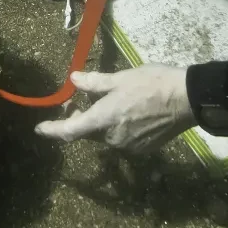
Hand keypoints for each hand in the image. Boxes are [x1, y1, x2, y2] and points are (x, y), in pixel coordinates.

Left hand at [35, 65, 194, 153]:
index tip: (39, 129)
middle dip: (80, 118)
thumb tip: (73, 79)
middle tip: (79, 100)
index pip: (70, 131)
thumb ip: (94, 83)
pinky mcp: (143, 149)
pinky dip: (119, 128)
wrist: (188, 99)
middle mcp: (112, 138)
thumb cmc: (152, 83)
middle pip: (88, 132)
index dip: (52, 130)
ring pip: (106, 136)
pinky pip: (123, 140)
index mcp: (103, 120)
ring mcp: (129, 146)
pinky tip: (129, 112)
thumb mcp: (120, 78)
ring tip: (110, 102)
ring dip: (102, 123)